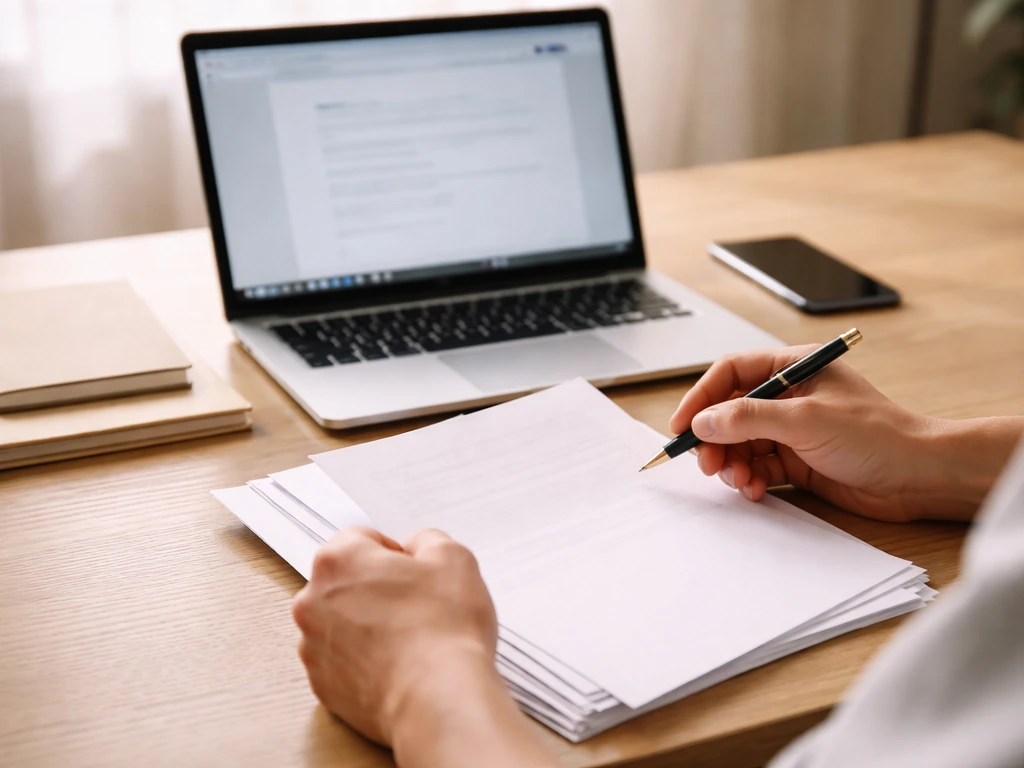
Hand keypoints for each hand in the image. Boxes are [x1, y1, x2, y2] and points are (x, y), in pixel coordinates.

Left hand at [292, 527, 497, 744]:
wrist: (438, 698)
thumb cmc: (443, 630)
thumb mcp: (453, 557)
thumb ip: (427, 541)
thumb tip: (417, 551)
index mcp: (338, 560)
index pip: (361, 539)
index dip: (395, 554)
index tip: (413, 573)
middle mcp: (313, 601)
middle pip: (345, 581)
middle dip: (376, 588)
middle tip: (415, 605)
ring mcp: (314, 647)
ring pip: (342, 622)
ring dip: (368, 625)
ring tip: (410, 639)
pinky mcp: (323, 685)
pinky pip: (343, 661)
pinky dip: (365, 661)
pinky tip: (399, 664)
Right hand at [670, 346, 1008, 522]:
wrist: (919, 476)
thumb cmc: (879, 435)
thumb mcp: (806, 419)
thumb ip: (749, 418)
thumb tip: (703, 422)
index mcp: (793, 368)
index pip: (731, 374)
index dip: (701, 397)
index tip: (682, 425)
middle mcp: (789, 397)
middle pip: (730, 412)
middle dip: (714, 440)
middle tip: (707, 464)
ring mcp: (792, 430)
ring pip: (740, 444)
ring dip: (732, 464)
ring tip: (738, 481)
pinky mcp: (797, 461)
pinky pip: (757, 468)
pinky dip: (750, 480)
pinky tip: (756, 490)